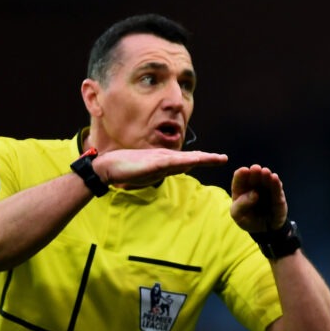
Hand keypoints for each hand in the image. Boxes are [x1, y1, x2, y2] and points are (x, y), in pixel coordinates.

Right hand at [94, 148, 227, 187]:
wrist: (106, 167)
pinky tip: (193, 162)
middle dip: (207, 158)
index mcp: (164, 162)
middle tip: (224, 158)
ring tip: (215, 159)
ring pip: (184, 159)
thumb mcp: (148, 172)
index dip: (203, 160)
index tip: (218, 160)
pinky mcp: (151, 164)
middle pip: (190, 158)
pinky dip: (183, 161)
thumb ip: (160, 170)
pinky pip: (170, 163)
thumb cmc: (125, 168)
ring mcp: (158, 160)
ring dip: (200, 159)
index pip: (188, 161)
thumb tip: (173, 170)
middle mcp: (164, 159)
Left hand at [230, 165, 288, 232]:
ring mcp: (267, 191)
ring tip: (265, 172)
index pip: (240, 179)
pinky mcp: (278, 198)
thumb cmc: (248, 220)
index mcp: (241, 189)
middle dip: (255, 172)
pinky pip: (277, 190)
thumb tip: (254, 193)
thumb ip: (241, 205)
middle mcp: (254, 187)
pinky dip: (276, 184)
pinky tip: (275, 178)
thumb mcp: (238, 215)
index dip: (241, 174)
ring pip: (267, 181)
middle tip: (256, 168)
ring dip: (266, 176)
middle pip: (254, 177)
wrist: (264, 230)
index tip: (244, 171)